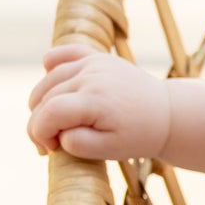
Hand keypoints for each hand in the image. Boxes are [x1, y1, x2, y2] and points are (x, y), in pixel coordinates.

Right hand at [26, 44, 170, 160]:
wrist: (165, 114)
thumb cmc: (137, 135)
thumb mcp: (109, 150)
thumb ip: (77, 143)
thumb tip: (56, 131)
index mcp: (96, 100)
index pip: (49, 113)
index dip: (39, 133)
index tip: (50, 149)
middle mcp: (92, 75)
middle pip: (44, 97)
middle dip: (39, 124)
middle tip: (51, 144)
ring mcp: (94, 62)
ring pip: (49, 79)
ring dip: (42, 103)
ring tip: (54, 124)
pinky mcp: (96, 56)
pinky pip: (63, 53)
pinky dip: (51, 67)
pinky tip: (53, 87)